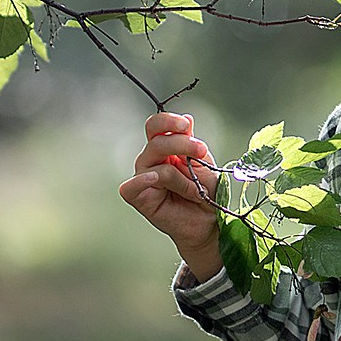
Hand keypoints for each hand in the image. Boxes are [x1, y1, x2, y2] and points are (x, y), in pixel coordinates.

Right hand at [119, 111, 222, 268]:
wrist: (209, 222)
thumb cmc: (206, 192)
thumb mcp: (203, 163)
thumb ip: (191, 142)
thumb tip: (186, 119)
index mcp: (165, 148)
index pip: (156, 126)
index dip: (168, 122)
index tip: (186, 126)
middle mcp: (151, 161)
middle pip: (156, 142)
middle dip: (181, 144)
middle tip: (201, 152)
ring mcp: (143, 179)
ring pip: (154, 165)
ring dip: (181, 177)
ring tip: (196, 191)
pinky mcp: (138, 198)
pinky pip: (131, 186)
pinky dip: (142, 181)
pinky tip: (154, 179)